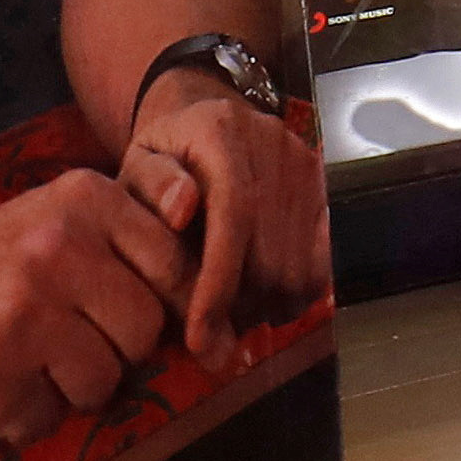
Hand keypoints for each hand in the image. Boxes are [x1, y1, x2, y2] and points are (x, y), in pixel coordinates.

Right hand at [0, 176, 193, 451]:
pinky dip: (20, 415)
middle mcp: (57, 248)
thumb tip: (222, 323)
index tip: (120, 313)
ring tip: (15, 358)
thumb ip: (136, 250)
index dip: (164, 306)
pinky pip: (47, 419)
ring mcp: (23, 313)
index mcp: (83, 202)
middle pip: (145, 332)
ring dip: (64, 387)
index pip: (178, 270)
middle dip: (108, 349)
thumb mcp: (55, 227)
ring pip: (103, 383)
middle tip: (51, 335)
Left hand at [120, 74, 329, 357]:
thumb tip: (181, 210)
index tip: (199, 338)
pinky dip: (292, 293)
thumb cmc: (164, 156)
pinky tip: (262, 294)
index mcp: (221, 133)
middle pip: (270, 254)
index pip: (232, 218)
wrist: (206, 122)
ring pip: (300, 267)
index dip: (218, 286)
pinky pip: (321, 263)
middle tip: (210, 329)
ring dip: (266, 305)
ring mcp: (305, 167)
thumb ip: (150, 186)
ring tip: (232, 309)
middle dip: (238, 307)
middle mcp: (273, 144)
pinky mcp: (325, 190)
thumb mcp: (136, 164)